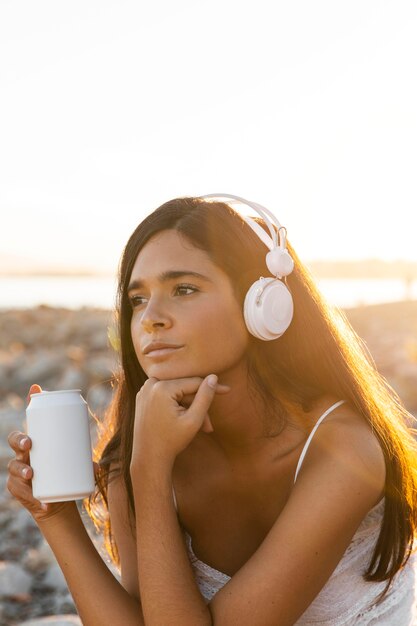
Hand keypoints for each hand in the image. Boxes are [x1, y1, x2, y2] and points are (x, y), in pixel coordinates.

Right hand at [7, 384, 98, 524]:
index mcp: (34, 445)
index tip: (30, 436)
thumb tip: (98, 467)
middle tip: (29, 446)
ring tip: (31, 474)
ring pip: (14, 467)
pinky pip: (19, 490)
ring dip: (21, 470)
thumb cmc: (63, 472)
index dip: (22, 431)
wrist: (56, 499)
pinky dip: (31, 496)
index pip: (22, 433)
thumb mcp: (72, 462)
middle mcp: (22, 456)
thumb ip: (84, 462)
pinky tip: (40, 501)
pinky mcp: (18, 489)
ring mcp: (18, 472)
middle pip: (14, 443)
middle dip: (19, 442)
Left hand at [131, 374, 229, 468]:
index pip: (194, 383)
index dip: (212, 387)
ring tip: (199, 428)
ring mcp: (145, 390)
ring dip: (189, 408)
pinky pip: (167, 396)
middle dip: (198, 406)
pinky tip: (183, 421)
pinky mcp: (143, 397)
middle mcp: (150, 385)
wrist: (148, 458)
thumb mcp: (193, 420)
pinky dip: (177, 406)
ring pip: (177, 393)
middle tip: (208, 426)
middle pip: (185, 389)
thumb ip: (205, 397)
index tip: (228, 390)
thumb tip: (213, 377)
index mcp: (162, 388)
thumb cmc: (171, 441)